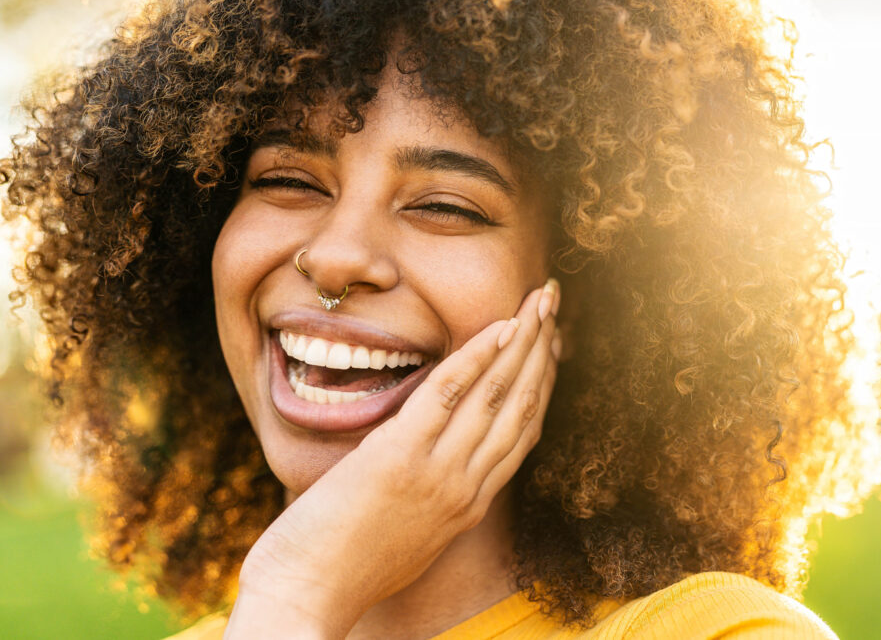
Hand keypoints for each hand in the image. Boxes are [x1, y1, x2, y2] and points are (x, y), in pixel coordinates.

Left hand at [225, 280, 560, 638]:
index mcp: (469, 506)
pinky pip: (449, 395)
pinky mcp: (400, 458)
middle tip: (554, 304)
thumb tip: (433, 455)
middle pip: (521, 407)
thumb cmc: (346, 568)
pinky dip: (478, 356)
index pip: (522, 433)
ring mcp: (438, 474)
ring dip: (523, 341)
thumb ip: (432, 495)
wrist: (308, 598)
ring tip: (541, 300)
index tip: (551, 345)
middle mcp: (466, 489)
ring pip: (496, 395)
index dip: (542, 383)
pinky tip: (499, 326)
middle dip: (543, 349)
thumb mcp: (408, 532)